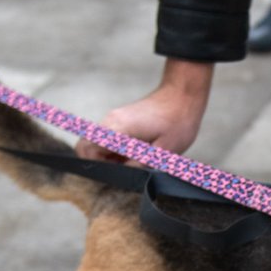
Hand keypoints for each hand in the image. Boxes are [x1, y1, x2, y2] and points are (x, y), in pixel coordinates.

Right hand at [75, 58, 213, 162]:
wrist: (183, 96)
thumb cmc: (177, 122)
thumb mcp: (163, 151)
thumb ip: (139, 164)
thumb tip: (124, 175)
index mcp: (119, 128)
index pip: (87, 149)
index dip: (97, 166)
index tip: (115, 174)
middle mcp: (111, 121)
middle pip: (87, 146)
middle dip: (102, 163)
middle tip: (125, 170)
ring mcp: (114, 118)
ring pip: (98, 143)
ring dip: (110, 157)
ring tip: (134, 162)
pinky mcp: (121, 119)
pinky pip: (109, 138)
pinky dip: (116, 149)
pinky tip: (136, 154)